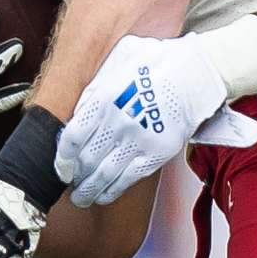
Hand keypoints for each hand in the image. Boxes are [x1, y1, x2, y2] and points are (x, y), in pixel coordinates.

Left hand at [58, 33, 256, 206]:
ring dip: (89, 190)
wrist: (197, 74)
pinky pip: (128, 179)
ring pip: (104, 174)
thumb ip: (98, 84)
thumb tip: (81, 105)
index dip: (61, 158)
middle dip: (74, 176)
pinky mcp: (156, 153)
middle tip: (70, 183)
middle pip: (86, 160)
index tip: (59, 166)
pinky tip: (104, 196)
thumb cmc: (160, 61)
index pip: (72, 137)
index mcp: (104, 99)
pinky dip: (113, 191)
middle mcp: (117, 123)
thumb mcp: (119, 59)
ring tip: (81, 198)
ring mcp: (137, 140)